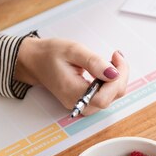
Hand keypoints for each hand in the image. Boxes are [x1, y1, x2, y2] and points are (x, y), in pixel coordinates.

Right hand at [14, 37, 128, 115]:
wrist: (35, 61)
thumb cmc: (50, 54)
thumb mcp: (73, 50)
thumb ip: (94, 62)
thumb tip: (114, 74)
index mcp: (72, 91)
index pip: (104, 98)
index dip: (117, 80)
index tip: (116, 58)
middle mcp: (78, 103)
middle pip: (111, 98)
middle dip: (120, 76)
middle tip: (115, 56)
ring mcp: (82, 105)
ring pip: (111, 97)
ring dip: (117, 79)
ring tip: (110, 61)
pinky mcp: (85, 102)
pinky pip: (105, 96)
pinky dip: (111, 83)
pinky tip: (106, 71)